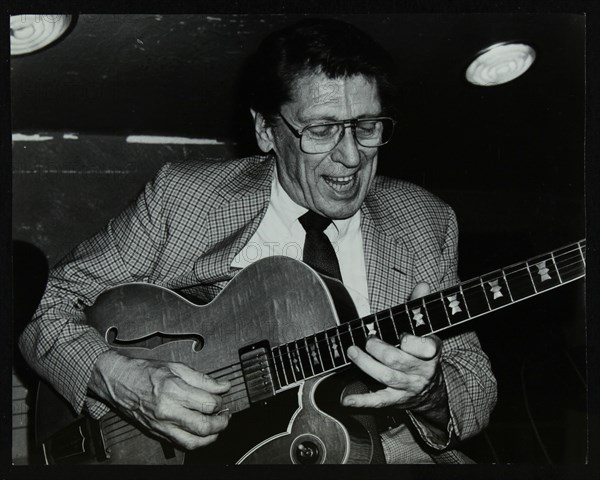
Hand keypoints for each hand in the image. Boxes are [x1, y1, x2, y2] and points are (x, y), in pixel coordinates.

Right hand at [89, 350, 230, 449]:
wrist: (118, 382)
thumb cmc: (145, 372)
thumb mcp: (176, 367)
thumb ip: (203, 379)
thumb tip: (222, 386)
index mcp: (173, 390)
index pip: (208, 404)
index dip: (220, 401)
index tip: (222, 396)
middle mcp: (167, 411)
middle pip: (204, 426)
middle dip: (221, 422)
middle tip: (226, 414)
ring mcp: (162, 425)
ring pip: (194, 441)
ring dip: (212, 436)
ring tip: (217, 425)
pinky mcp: (158, 433)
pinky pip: (182, 444)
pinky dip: (196, 441)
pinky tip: (202, 432)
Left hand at [342, 283, 448, 426]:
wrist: (431, 390)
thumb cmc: (422, 352)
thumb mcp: (425, 329)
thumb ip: (419, 306)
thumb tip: (423, 284)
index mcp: (431, 351)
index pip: (425, 348)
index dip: (412, 341)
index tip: (403, 334)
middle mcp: (421, 371)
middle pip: (397, 360)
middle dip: (378, 348)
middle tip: (367, 339)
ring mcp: (408, 387)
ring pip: (385, 377)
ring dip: (365, 364)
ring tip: (351, 351)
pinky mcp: (395, 400)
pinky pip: (378, 401)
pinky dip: (361, 401)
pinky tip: (345, 400)